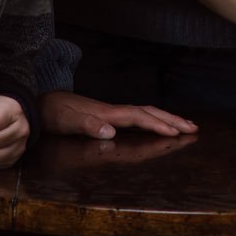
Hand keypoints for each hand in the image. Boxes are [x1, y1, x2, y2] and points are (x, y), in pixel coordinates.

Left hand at [39, 91, 197, 139]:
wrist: (41, 103)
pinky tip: (156, 124)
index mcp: (108, 114)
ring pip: (144, 113)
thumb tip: (112, 131)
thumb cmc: (54, 114)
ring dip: (165, 118)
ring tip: (184, 125)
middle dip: (171, 119)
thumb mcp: (68, 121)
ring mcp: (111, 113)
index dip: (157, 124)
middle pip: (148, 112)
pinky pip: (137, 117)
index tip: (176, 132)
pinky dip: (152, 120)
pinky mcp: (107, 116)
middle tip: (194, 128)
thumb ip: (89, 126)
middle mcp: (113, 111)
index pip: (139, 118)